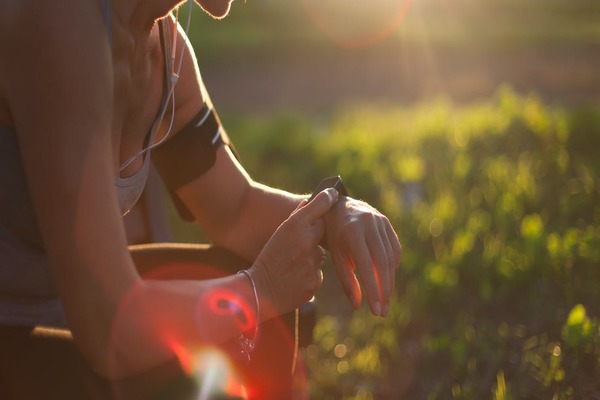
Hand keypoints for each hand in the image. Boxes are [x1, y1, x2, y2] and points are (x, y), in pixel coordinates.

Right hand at [250, 188, 338, 316]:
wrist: (257, 292)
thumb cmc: (266, 260)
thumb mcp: (277, 234)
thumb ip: (295, 219)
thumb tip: (308, 203)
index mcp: (294, 226)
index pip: (320, 206)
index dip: (327, 199)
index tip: (334, 193)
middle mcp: (306, 241)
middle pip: (323, 230)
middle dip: (314, 234)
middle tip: (298, 243)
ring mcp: (312, 262)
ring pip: (320, 254)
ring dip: (310, 257)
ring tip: (291, 265)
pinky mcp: (315, 280)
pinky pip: (318, 272)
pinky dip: (309, 274)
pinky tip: (294, 278)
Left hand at [324, 196, 400, 316]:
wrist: (337, 207)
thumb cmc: (333, 236)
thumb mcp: (336, 256)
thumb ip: (347, 280)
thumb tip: (358, 305)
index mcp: (352, 232)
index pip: (366, 266)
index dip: (372, 289)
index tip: (376, 310)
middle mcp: (368, 224)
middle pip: (382, 263)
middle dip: (384, 290)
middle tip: (383, 310)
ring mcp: (379, 221)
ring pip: (390, 257)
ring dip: (390, 281)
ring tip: (385, 300)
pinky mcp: (386, 222)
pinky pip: (394, 248)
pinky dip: (393, 265)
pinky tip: (388, 279)